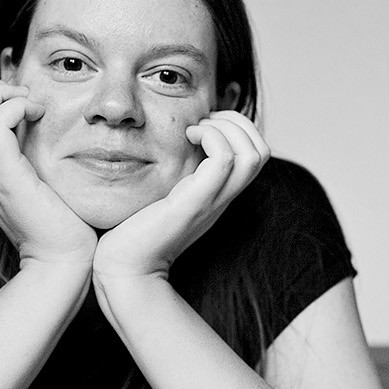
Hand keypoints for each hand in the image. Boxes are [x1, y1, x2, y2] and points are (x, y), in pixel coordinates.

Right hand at [0, 79, 95, 267]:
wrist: (64, 259)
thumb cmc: (61, 219)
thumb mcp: (37, 175)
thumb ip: (27, 148)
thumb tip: (34, 114)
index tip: (23, 100)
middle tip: (25, 97)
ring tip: (31, 105)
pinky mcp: (7, 180)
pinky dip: (14, 108)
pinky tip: (38, 115)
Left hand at [93, 111, 268, 280]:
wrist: (127, 266)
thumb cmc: (136, 230)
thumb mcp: (165, 194)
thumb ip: (176, 175)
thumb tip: (171, 146)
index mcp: (220, 193)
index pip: (257, 153)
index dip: (239, 127)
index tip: (204, 123)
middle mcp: (224, 196)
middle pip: (262, 150)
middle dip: (238, 122)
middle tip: (203, 121)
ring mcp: (213, 200)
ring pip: (253, 154)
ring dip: (227, 128)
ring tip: (195, 129)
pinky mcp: (196, 202)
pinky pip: (223, 159)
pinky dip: (211, 137)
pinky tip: (186, 137)